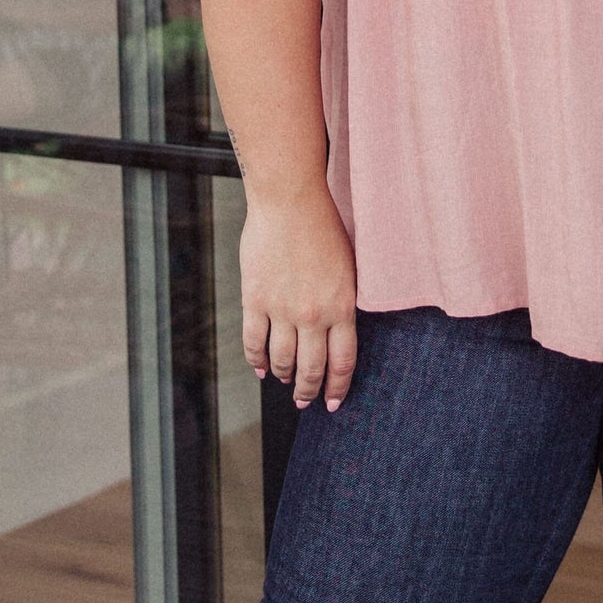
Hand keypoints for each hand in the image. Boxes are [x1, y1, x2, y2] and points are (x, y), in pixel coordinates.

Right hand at [238, 182, 357, 409]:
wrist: (290, 201)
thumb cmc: (323, 226)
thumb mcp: (348, 268)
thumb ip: (344, 302)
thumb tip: (339, 331)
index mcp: (342, 308)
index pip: (342, 362)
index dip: (337, 387)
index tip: (332, 402)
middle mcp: (313, 315)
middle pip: (311, 368)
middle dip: (309, 391)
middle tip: (306, 402)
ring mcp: (282, 309)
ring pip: (282, 359)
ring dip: (284, 376)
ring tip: (285, 381)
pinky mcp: (255, 299)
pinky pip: (254, 341)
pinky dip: (257, 360)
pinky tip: (261, 368)